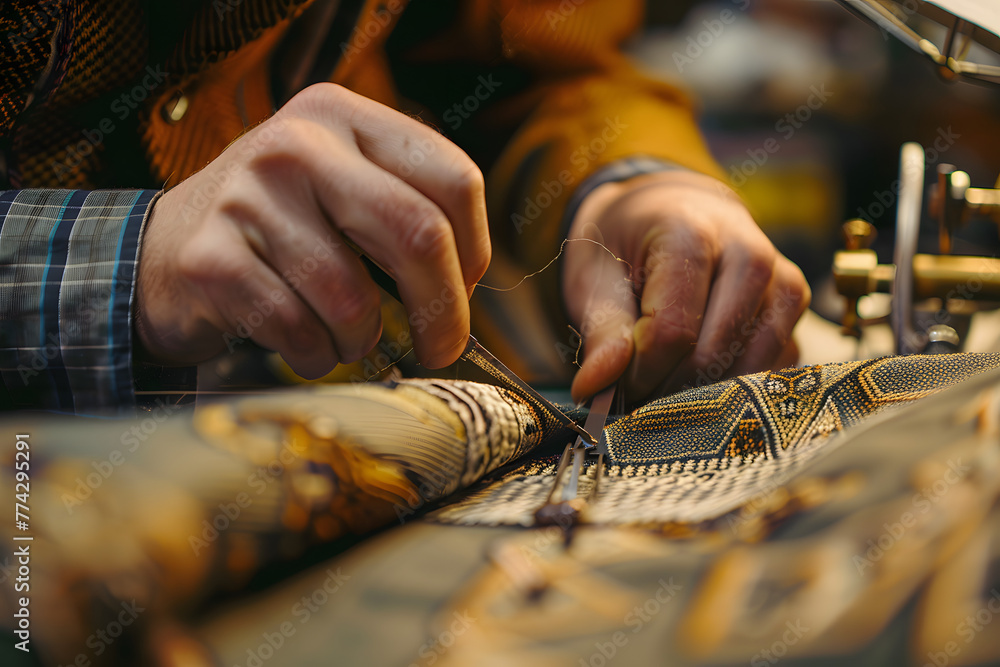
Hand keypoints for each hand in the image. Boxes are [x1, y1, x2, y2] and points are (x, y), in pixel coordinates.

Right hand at [135, 83, 490, 377]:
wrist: (162, 249)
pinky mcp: (210, 258)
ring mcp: (247, 197)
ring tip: (347, 338)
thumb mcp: (342, 187)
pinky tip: (304, 345)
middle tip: (440, 347)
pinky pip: (299, 331)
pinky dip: (315, 356)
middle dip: (443, 311)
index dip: (476, 251)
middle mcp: (297, 144)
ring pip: (354, 300)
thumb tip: (468, 287)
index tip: (465, 290)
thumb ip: (405, 208)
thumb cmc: (279, 229)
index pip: (454, 180)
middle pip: (418, 234)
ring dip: (362, 342)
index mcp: (344, 116)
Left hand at [563, 170, 808, 403]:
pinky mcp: (796, 308)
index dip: (640, 373)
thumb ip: (601, 331)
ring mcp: (782, 281)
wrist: (671, 214)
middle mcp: (750, 254)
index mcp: (692, 234)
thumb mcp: (594, 278)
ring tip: (667, 383)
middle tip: (639, 390)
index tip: (618, 381)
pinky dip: (735, 385)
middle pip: (712, 355)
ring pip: (749, 369)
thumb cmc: (626, 248)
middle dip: (669, 388)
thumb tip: (594, 387)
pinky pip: (773, 369)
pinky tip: (702, 375)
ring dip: (704, 393)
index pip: (671, 332)